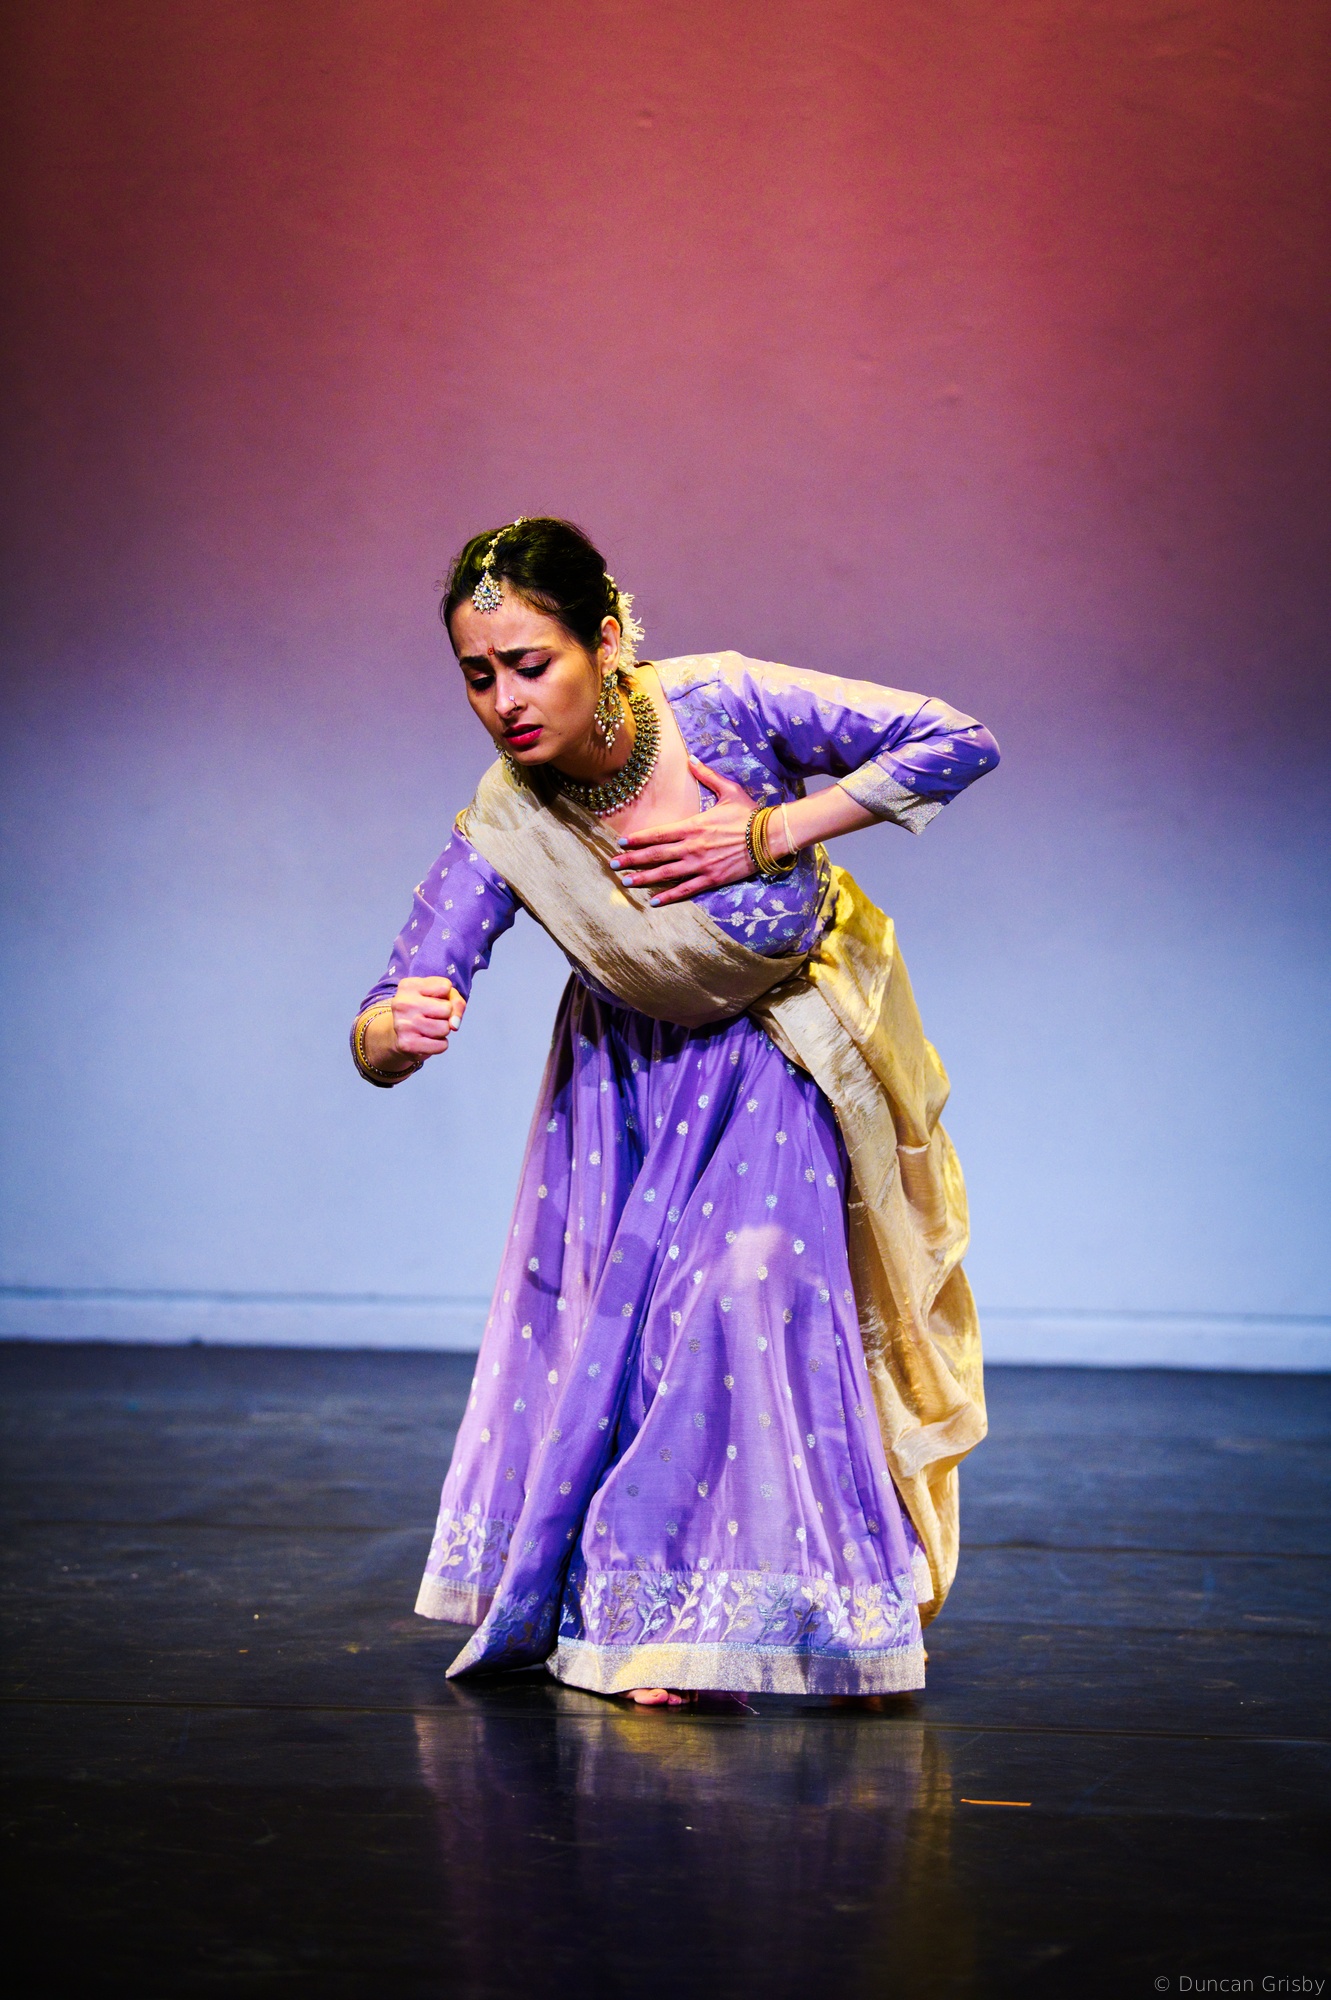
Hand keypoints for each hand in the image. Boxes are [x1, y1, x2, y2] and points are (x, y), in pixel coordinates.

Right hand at [360, 976, 464, 1073]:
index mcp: (408, 986)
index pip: (445, 987)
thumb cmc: (425, 1010)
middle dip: (446, 1015)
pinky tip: (427, 1040)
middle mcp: (402, 1003)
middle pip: (447, 1009)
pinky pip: (441, 1046)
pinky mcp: (406, 1044)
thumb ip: (456, 1002)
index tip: (433, 999)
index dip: (446, 996)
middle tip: (431, 1016)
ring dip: (442, 1030)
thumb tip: (454, 1025)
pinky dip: (440, 1044)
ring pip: (445, 1028)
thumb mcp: (442, 996)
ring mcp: (402, 1024)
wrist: (399, 1034)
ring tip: (428, 1027)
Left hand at [610, 757, 760, 905]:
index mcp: (693, 825)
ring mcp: (701, 865)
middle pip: (655, 855)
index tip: (621, 841)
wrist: (770, 836)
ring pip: (665, 873)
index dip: (638, 838)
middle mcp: (692, 847)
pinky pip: (685, 889)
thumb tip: (692, 759)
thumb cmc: (749, 813)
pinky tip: (654, 901)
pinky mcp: (712, 878)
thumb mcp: (728, 790)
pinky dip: (669, 895)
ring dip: (643, 878)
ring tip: (626, 882)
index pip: (658, 833)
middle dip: (632, 860)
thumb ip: (707, 776)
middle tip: (613, 864)